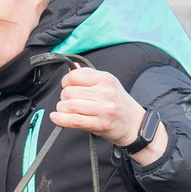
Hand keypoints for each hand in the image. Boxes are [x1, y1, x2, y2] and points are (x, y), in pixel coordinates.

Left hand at [51, 66, 167, 165]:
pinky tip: (56, 117)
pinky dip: (61, 119)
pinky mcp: (100, 124)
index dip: (66, 82)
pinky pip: (74, 120)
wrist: (134, 124)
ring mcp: (103, 109)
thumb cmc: (118, 104)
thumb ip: (89, 76)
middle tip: (69, 101)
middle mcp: (105, 92)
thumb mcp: (107, 84)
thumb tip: (72, 67)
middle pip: (69, 92)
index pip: (75, 76)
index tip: (67, 86)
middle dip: (64, 97)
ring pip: (69, 105)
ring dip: (62, 109)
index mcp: (106, 79)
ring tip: (66, 110)